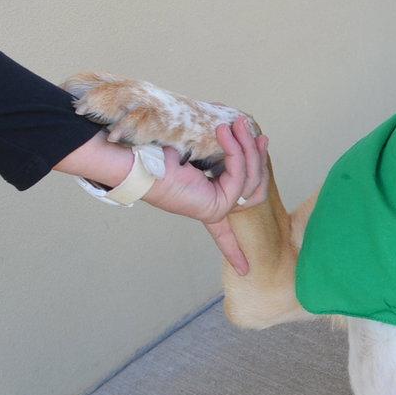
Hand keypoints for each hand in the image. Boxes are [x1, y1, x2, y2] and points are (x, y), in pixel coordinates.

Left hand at [142, 119, 268, 274]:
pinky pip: (239, 176)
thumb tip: (237, 127)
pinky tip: (224, 133)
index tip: (244, 270)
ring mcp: (217, 209)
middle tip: (249, 126)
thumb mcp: (199, 151)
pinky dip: (235, 152)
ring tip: (237, 124)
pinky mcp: (218, 206)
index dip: (234, 249)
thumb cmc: (160, 154)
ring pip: (251, 180)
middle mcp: (211, 209)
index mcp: (204, 201)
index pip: (225, 233)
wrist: (138, 161)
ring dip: (246, 146)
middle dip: (257, 156)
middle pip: (254, 187)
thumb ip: (221, 148)